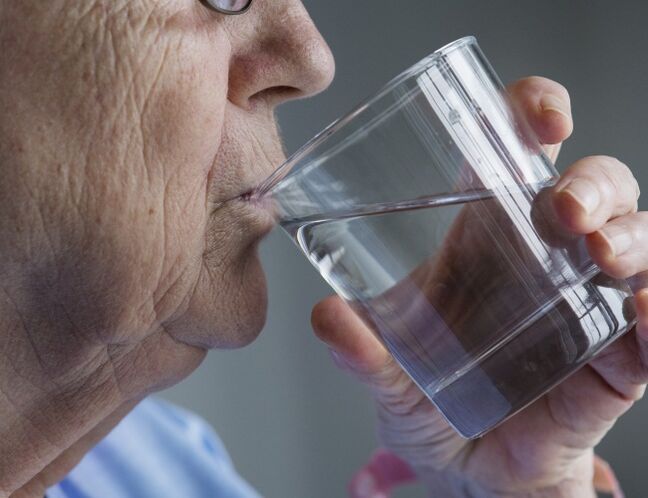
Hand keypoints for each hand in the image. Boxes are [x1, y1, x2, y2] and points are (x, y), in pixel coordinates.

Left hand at [312, 76, 645, 496]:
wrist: (463, 471)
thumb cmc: (426, 405)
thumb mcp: (387, 376)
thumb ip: (360, 351)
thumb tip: (326, 316)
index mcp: (484, 238)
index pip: (518, 152)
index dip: (536, 115)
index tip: (543, 117)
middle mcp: (542, 258)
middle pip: (593, 187)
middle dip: (591, 185)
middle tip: (563, 211)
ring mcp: (583, 304)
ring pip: (635, 240)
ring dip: (631, 236)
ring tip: (602, 258)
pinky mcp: (611, 361)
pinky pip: (647, 330)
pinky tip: (644, 315)